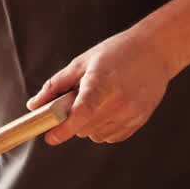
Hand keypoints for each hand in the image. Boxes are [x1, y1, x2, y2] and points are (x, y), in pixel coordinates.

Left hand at [27, 30, 181, 145]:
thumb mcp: (83, 62)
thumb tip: (33, 106)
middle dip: (73, 121)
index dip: (64, 129)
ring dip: (88, 126)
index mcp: (102, 81)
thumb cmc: (116, 52)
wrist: (156, 51)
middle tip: (77, 102)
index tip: (50, 137)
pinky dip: (104, 129)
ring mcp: (131, 112)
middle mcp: (119, 100)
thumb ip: (56, 85)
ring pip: (96, 135)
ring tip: (98, 102)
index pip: (82, 112)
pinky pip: (112, 137)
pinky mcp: (140, 120)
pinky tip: (109, 109)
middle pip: (84, 128)